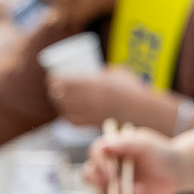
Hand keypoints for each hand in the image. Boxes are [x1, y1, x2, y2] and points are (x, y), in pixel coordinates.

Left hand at [47, 65, 175, 130]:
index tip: (51, 77)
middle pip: (61, 96)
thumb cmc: (131, 89)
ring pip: (65, 109)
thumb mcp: (116, 73)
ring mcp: (91, 112)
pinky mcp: (93, 123)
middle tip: (52, 87)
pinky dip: (67, 116)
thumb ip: (102, 72)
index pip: (65, 82)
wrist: (142, 111)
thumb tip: (92, 70)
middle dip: (53, 91)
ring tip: (57, 98)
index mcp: (94, 84)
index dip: (54, 80)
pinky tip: (66, 112)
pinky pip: (74, 121)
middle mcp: (90, 99)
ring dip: (58, 104)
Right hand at [82, 128, 186, 193]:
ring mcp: (112, 181)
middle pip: (89, 172)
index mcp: (112, 147)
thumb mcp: (146, 144)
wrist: (175, 172)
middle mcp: (108, 164)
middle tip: (115, 183)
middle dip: (99, 180)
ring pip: (99, 189)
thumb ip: (128, 143)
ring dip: (115, 191)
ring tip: (137, 189)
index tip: (110, 172)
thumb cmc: (160, 153)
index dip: (99, 162)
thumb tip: (106, 145)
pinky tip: (140, 192)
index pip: (95, 152)